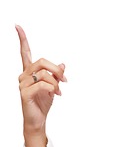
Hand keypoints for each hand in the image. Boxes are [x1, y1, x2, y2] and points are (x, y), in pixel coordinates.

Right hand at [16, 24, 66, 144]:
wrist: (38, 120)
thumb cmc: (42, 104)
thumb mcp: (52, 87)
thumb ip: (55, 75)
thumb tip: (63, 64)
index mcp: (29, 72)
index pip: (24, 53)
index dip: (22, 39)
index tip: (17, 26)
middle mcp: (24, 75)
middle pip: (41, 62)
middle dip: (56, 69)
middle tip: (65, 80)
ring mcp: (23, 84)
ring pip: (43, 74)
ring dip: (56, 82)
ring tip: (60, 91)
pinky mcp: (25, 93)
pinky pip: (42, 84)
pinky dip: (52, 88)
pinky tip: (56, 94)